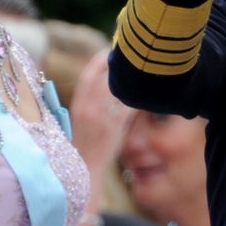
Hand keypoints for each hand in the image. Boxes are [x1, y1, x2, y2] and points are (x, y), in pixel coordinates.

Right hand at [70, 49, 133, 190]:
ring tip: (144, 72)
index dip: (100, 61)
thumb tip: (108, 88)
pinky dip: (139, 98)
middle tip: (133, 56)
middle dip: (118, 64)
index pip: (88, 75)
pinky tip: (148, 93)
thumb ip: (91, 104)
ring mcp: (101, 117)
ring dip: (132, 79)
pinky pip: (129, 105)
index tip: (110, 52)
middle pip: (105, 76)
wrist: (84, 173)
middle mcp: (87, 107)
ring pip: (118, 88)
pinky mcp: (115, 127)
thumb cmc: (85, 149)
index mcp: (77, 105)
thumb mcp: (82, 122)